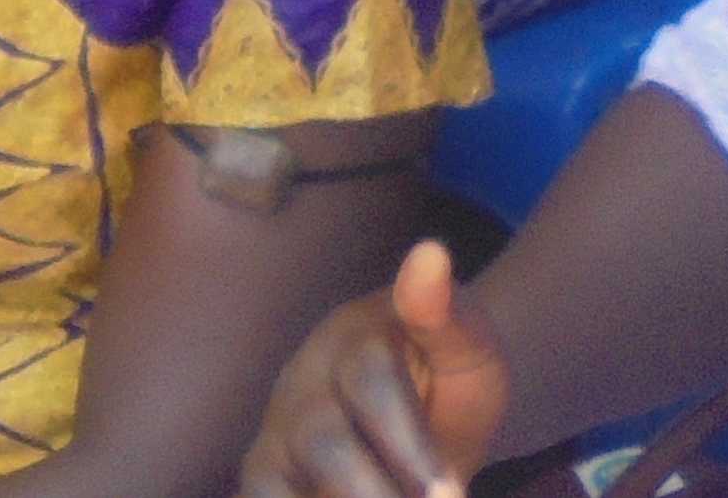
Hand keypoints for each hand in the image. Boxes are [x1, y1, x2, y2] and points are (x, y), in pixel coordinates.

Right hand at [241, 242, 506, 497]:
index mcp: (355, 333)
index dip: (410, 444)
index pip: (370, 379)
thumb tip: (429, 254)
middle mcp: (304, 377)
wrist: (429, 410)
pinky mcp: (262, 473)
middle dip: (377, 491)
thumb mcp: (468, 347)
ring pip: (276, 478)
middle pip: (321, 440)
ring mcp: (276, 428)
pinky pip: (259, 496)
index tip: (451, 495)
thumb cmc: (449, 378)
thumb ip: (446, 314)